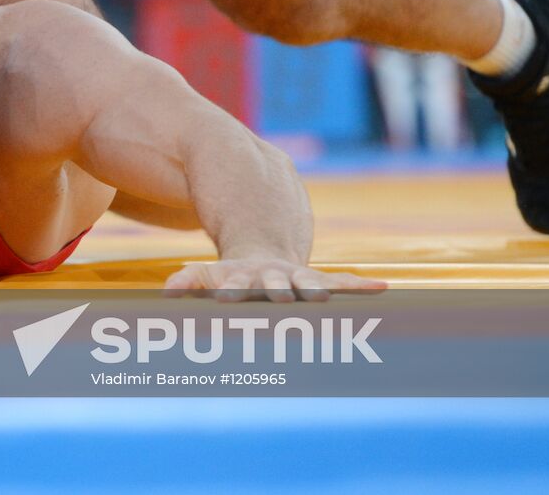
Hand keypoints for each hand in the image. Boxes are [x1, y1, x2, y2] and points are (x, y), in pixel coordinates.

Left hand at [164, 258, 385, 302]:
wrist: (265, 253)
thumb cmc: (232, 277)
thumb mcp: (207, 275)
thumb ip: (190, 282)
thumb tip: (167, 294)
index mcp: (244, 277)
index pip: (235, 283)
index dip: (231, 289)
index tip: (225, 296)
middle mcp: (273, 277)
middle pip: (275, 283)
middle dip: (277, 290)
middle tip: (280, 296)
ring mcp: (297, 278)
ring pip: (309, 283)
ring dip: (316, 289)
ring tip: (325, 295)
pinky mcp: (318, 281)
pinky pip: (341, 283)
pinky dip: (358, 286)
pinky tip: (381, 289)